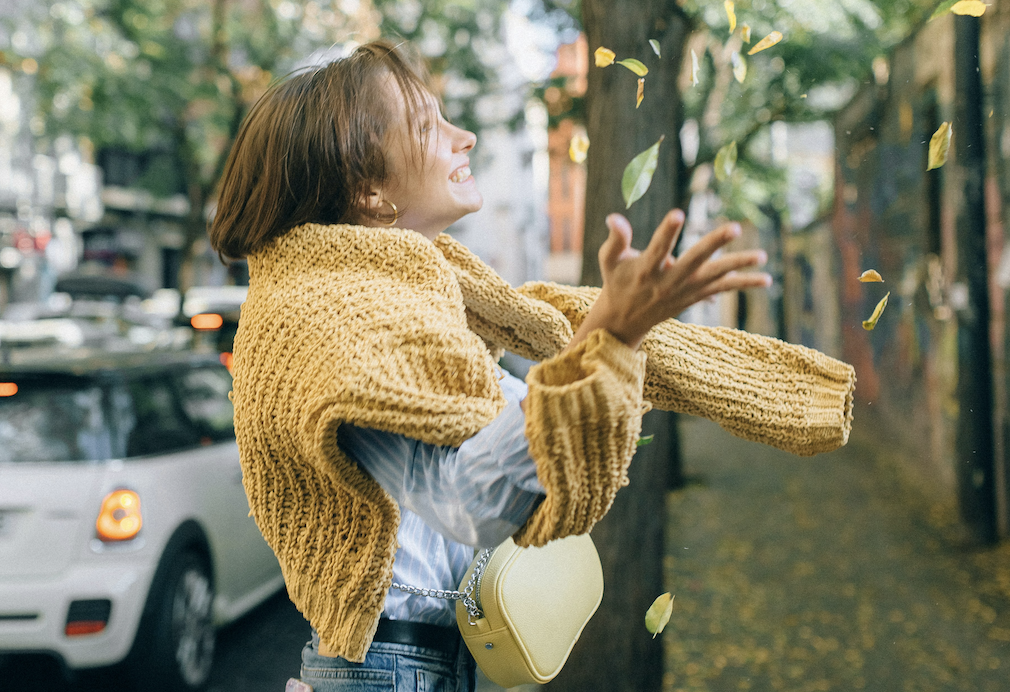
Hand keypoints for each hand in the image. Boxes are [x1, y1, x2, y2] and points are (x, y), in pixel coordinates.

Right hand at [569, 209, 771, 351]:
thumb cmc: (617, 282)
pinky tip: (766, 279)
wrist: (625, 320)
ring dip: (739, 266)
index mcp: (646, 269)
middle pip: (695, 260)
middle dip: (715, 244)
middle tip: (734, 227)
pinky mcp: (695, 296)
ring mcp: (685, 291)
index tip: (678, 214)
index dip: (667, 232)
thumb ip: (615, 240)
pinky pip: (722, 289)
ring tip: (762, 256)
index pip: (658, 248)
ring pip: (715, 277)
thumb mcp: (609, 261)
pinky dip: (743, 283)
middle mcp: (669, 282)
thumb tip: (613, 217)